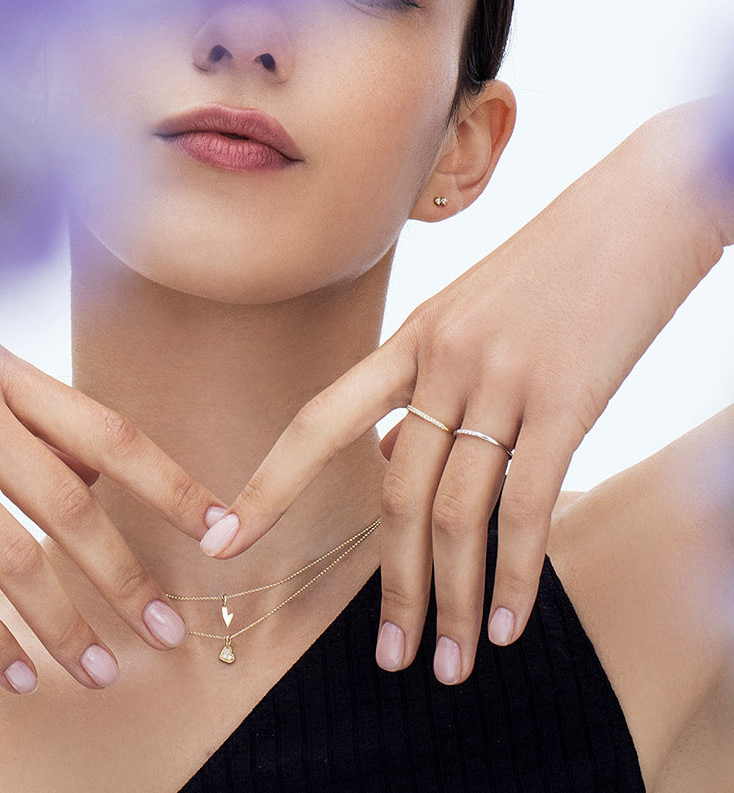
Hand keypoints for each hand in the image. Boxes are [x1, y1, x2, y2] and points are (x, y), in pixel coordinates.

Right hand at [0, 327, 225, 693]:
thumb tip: (106, 481)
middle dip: (125, 576)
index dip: (172, 486)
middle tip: (167, 633)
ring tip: (101, 673)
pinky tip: (20, 673)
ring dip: (64, 623)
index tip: (222, 530)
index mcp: (6, 372)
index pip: (110, 434)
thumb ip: (35, 416)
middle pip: (72, 505)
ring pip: (13, 556)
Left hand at [200, 100, 731, 683]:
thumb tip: (392, 458)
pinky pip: (529, 504)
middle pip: (395, 495)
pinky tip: (508, 626)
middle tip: (390, 659)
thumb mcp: (469, 314)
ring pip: (457, 512)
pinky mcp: (569, 397)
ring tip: (448, 663)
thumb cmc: (555, 263)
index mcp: (409, 338)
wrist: (643, 205)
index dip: (268, 487)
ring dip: (450, 599)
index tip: (226, 543)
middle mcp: (442, 360)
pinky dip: (514, 575)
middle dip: (390, 586)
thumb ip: (424, 384)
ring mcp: (502, 378)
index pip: (317, 423)